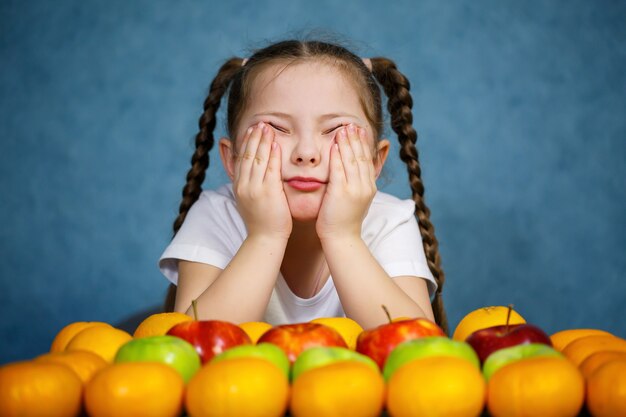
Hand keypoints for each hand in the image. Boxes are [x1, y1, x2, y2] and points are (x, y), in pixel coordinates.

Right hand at [233, 122, 291, 239]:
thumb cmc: (262, 221)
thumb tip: (248, 173)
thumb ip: (248, 185)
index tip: (250, 130)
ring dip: (262, 141)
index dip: (245, 143)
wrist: (265, 238)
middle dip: (253, 137)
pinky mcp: (268, 192)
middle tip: (259, 123)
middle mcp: (244, 185)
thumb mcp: (249, 200)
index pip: (240, 159)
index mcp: (239, 186)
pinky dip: (272, 155)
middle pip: (247, 155)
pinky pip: (270, 169)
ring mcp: (255, 188)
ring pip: (257, 159)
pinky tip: (275, 143)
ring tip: (266, 127)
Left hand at [316, 124, 376, 240]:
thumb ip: (358, 185)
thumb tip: (358, 174)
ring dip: (347, 143)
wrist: (342, 238)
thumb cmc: (344, 220)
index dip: (363, 144)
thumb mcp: (357, 200)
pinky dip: (337, 155)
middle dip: (356, 139)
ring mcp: (354, 189)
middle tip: (352, 124)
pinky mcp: (341, 192)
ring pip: (352, 160)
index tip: (359, 130)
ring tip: (343, 129)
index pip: (368, 160)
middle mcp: (365, 186)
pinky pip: (339, 169)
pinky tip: (333, 144)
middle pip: (361, 157)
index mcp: (369, 187)